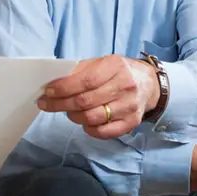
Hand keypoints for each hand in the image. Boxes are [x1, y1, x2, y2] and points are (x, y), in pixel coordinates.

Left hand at [36, 55, 158, 138]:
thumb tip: (54, 84)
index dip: (64, 88)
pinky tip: (84, 122)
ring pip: (93, 118)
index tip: (48, 92)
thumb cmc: (118, 72)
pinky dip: (89, 129)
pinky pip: (103, 132)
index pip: (86, 80)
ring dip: (74, 116)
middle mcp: (125, 86)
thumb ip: (79, 71)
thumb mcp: (101, 63)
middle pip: (86, 101)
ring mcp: (130, 106)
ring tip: (68, 111)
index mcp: (116, 66)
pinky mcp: (131, 122)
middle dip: (61, 104)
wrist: (148, 84)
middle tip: (47, 104)